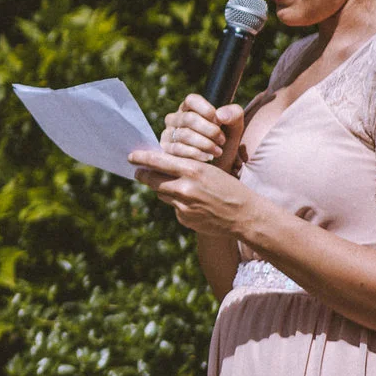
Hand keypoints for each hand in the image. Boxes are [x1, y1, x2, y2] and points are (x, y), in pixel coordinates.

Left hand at [131, 145, 265, 236]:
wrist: (245, 215)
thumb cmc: (229, 187)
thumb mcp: (209, 170)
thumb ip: (185, 168)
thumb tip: (159, 165)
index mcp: (193, 170)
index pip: (158, 161)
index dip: (142, 158)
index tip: (131, 156)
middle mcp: (185, 188)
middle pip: (152, 180)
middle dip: (143, 175)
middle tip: (138, 172)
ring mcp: (183, 206)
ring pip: (162, 193)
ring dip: (163, 188)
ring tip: (177, 186)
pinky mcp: (184, 218)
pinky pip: (173, 207)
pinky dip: (179, 203)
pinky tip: (195, 204)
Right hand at [149, 93, 243, 178]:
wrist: (219, 166)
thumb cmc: (224, 142)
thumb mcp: (235, 127)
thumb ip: (234, 115)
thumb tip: (219, 115)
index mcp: (189, 108)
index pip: (192, 100)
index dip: (206, 110)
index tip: (220, 122)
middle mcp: (175, 118)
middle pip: (189, 119)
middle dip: (210, 130)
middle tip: (222, 140)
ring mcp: (168, 133)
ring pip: (184, 134)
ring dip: (205, 144)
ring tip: (218, 151)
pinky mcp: (165, 149)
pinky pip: (178, 149)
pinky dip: (196, 154)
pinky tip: (208, 157)